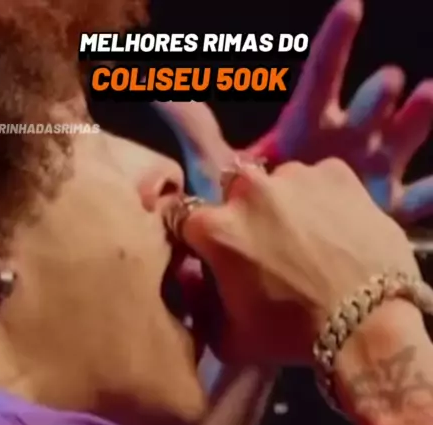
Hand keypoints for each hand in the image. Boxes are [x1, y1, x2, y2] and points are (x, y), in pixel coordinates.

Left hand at [153, 0, 432, 223]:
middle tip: (387, 81)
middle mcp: (341, 146)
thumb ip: (197, 131)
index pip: (318, 83)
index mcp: (305, 132)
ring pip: (397, 145)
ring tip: (428, 96)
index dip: (334, 45)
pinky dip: (430, 197)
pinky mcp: (385, 215)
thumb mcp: (221, 170)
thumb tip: (157, 90)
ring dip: (413, 122)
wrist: (275, 261)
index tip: (352, 6)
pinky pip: (414, 205)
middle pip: (361, 113)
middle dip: (372, 96)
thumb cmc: (249, 214)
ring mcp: (369, 178)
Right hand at [181, 159, 419, 365]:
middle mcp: (249, 190)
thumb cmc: (291, 336)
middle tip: (264, 248)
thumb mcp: (229, 339)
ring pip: (277, 184)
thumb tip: (192, 282)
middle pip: (232, 193)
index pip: (186, 219)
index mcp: (216, 228)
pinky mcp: (336, 173)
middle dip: (241, 215)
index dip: (199, 238)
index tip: (213, 254)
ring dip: (282, 206)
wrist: (369, 324)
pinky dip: (320, 200)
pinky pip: (317, 182)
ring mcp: (295, 176)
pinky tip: (334, 230)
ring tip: (306, 239)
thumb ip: (200, 307)